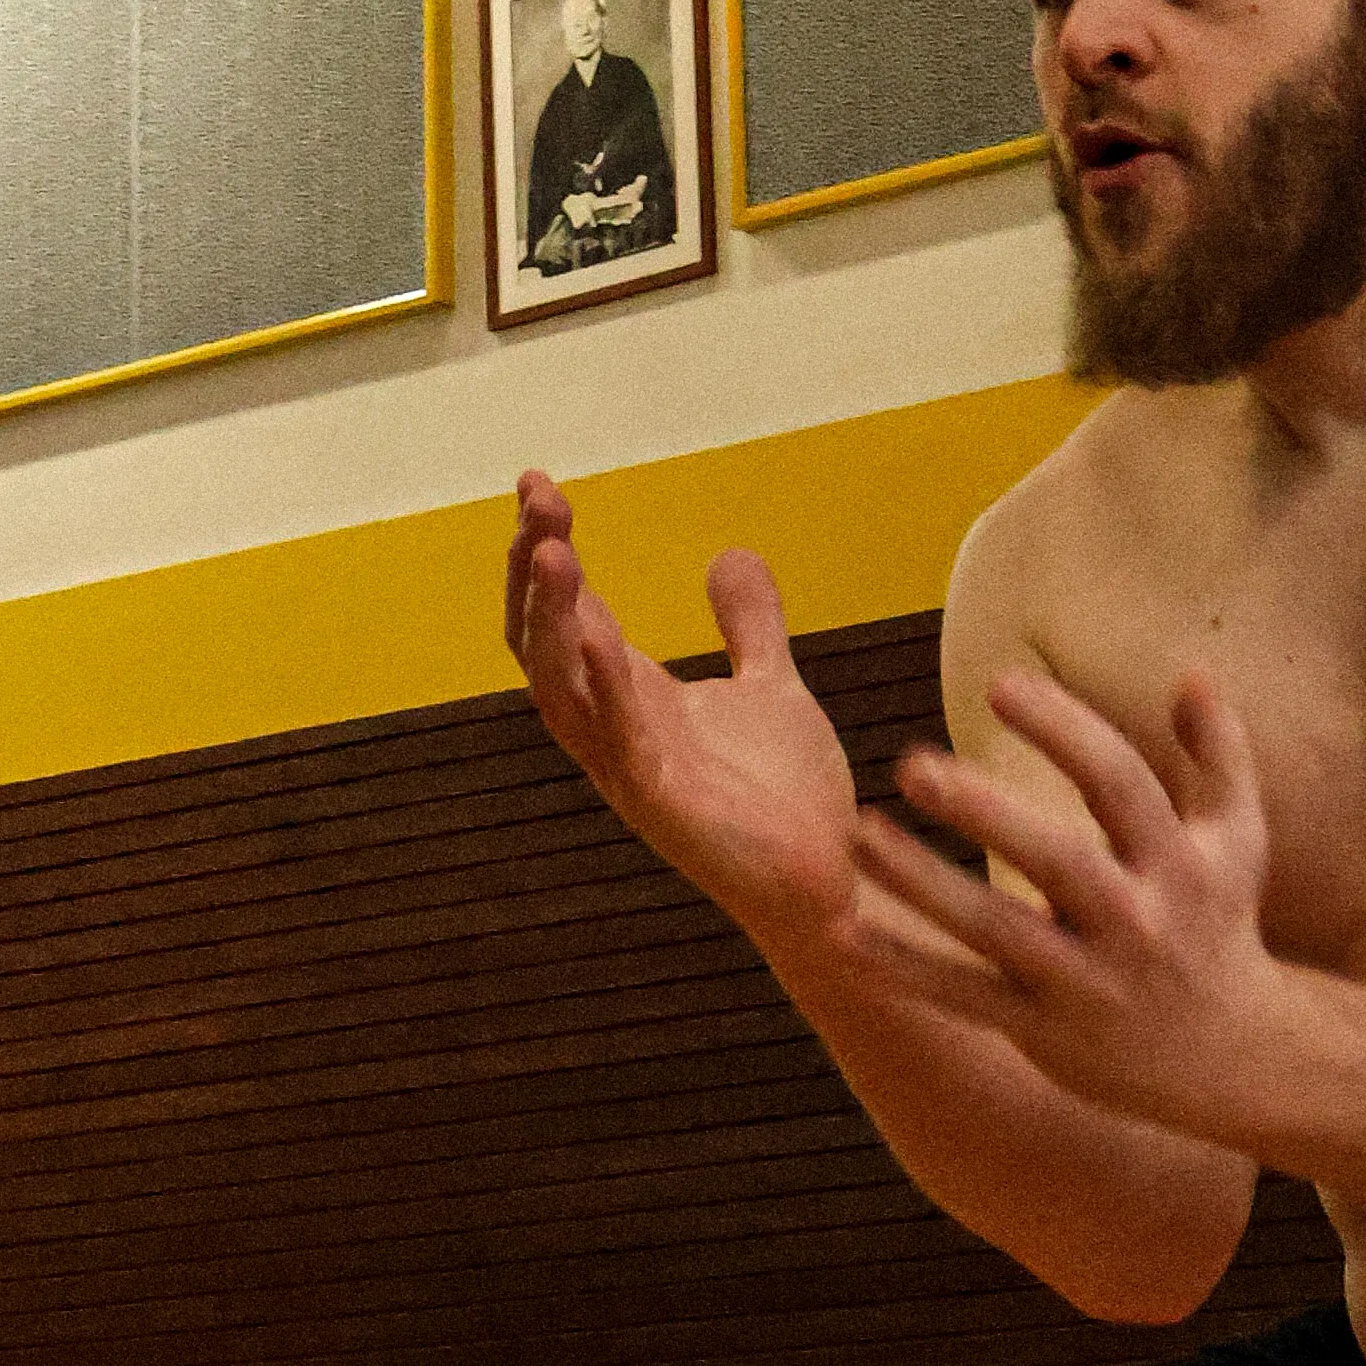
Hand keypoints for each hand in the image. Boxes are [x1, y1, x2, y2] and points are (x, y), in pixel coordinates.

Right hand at [504, 475, 856, 936]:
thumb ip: (747, 625)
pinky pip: (616, 743)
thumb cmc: (788, 799)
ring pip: (559, 689)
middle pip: (540, 642)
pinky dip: (604, 689)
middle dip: (533, 570)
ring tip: (553, 549)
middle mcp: (613, 730)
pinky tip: (597, 635)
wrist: (832, 882)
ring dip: (551, 619)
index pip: (564, 612)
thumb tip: (729, 553)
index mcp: (630, 697)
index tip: (539, 483)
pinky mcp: (662, 805)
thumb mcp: (771, 686)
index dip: (546, 550)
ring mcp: (629, 769)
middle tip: (539, 499)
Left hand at [845, 662, 1285, 1135]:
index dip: (1063, 730)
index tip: (1000, 683)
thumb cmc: (1219, 923)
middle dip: (985, 813)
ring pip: (993, 930)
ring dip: (922, 884)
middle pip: (1057, 860)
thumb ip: (1221, 753)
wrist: (1230, 1059)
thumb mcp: (1239, 839)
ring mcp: (1085, 981)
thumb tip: (1193, 673)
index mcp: (1179, 863)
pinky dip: (903, 970)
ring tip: (860, 835)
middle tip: (912, 765)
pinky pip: (963, 996)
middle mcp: (1134, 921)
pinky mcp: (1043, 1030)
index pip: (1119, 783)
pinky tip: (842, 937)